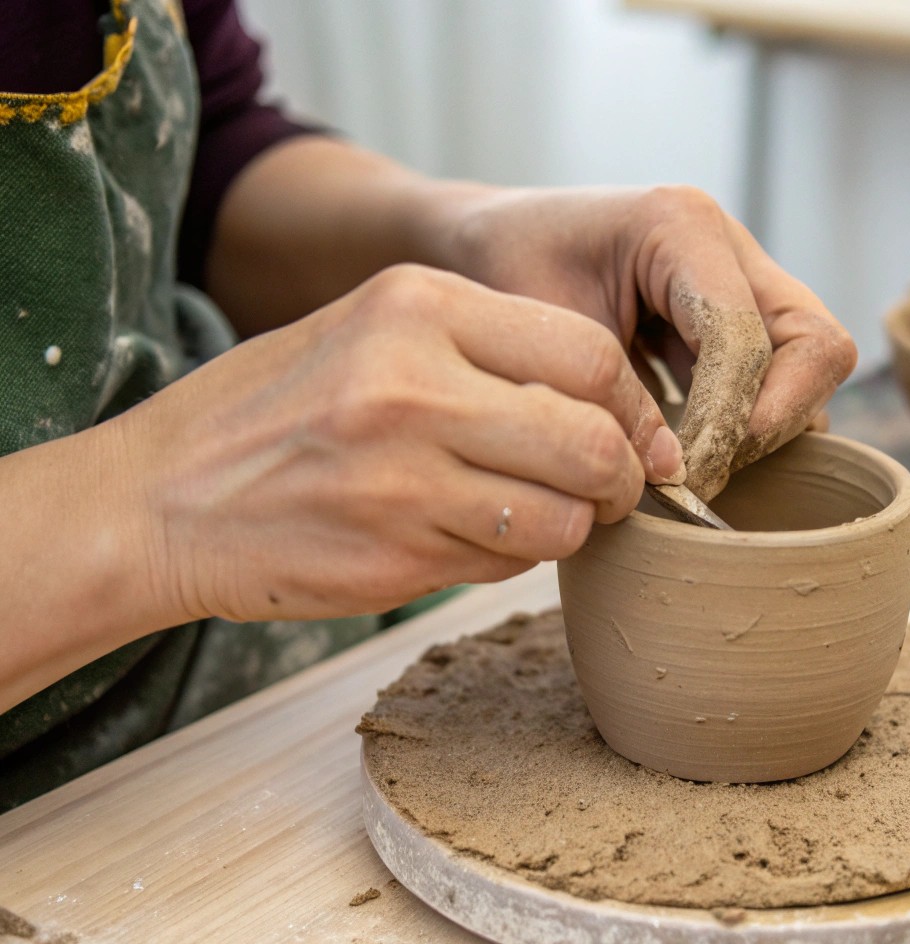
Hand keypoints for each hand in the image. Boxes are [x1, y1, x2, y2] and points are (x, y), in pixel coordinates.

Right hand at [124, 265, 681, 623]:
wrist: (161, 499)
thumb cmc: (279, 410)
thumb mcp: (371, 332)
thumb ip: (486, 349)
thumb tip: (611, 404)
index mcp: (417, 306)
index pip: (589, 354)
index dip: (634, 407)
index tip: (638, 437)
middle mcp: (415, 385)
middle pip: (594, 441)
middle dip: (623, 477)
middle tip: (615, 489)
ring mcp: (403, 477)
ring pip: (564, 517)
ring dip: (572, 525)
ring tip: (538, 513)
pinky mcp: (395, 555)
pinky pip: (509, 562)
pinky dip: (514, 556)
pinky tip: (470, 535)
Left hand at [441, 186, 857, 498]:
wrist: (487, 244)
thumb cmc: (503, 276)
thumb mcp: (544, 336)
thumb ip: (611, 400)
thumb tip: (674, 479)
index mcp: (680, 225)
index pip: (744, 337)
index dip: (723, 419)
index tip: (680, 477)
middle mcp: (729, 246)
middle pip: (817, 344)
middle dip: (774, 421)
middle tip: (705, 472)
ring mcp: (743, 280)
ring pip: (812, 365)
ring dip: (769, 426)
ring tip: (696, 466)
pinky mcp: (740, 318)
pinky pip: (784, 379)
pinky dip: (755, 422)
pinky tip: (697, 450)